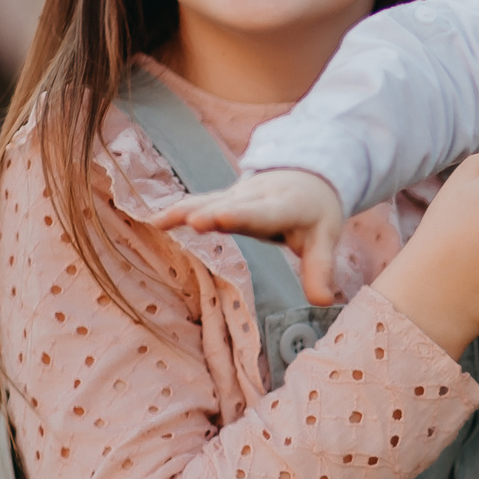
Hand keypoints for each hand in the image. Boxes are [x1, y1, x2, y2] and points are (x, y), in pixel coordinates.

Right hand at [152, 169, 350, 302]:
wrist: (307, 176)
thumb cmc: (315, 214)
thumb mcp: (325, 239)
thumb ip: (320, 270)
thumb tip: (324, 302)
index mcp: (284, 206)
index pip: (263, 213)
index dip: (243, 216)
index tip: (223, 219)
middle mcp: (257, 197)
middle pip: (232, 205)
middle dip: (214, 212)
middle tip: (194, 220)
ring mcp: (238, 195)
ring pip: (210, 201)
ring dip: (187, 210)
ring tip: (160, 221)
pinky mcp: (224, 199)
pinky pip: (198, 202)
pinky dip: (177, 211)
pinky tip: (153, 222)